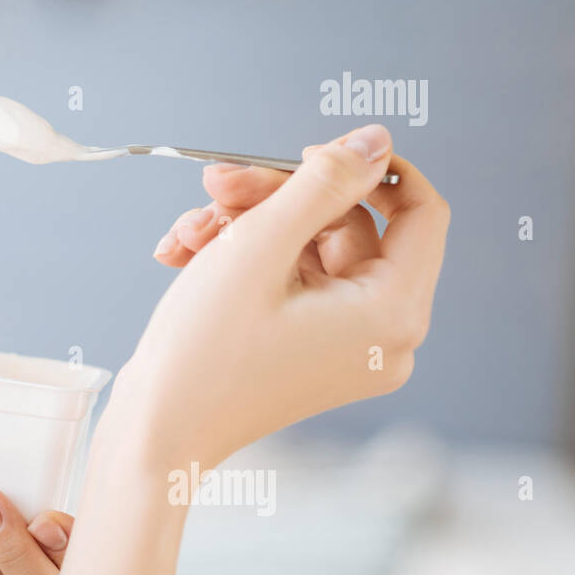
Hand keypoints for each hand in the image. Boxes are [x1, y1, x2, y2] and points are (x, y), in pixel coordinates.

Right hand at [102, 123, 449, 470]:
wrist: (154, 434)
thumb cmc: (203, 351)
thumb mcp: (260, 245)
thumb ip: (323, 181)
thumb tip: (374, 139)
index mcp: (392, 314)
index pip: (420, 211)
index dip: (367, 167)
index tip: (306, 150)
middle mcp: (383, 336)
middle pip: (348, 226)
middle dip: (275, 197)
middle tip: (213, 183)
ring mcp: (347, 348)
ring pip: (309, 249)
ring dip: (246, 226)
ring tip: (186, 232)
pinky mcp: (312, 352)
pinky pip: (291, 281)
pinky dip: (243, 260)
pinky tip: (186, 255)